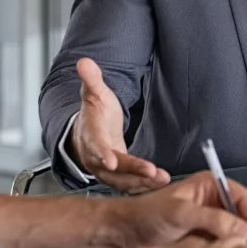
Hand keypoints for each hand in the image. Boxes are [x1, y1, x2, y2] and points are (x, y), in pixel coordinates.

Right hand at [70, 57, 169, 192]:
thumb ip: (91, 80)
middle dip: (132, 172)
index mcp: (91, 137)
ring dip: (142, 183)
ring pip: (123, 181)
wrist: (87, 133)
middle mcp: (97, 158)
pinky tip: (160, 184)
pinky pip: (130, 184)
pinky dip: (144, 186)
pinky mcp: (118, 176)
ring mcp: (107, 170)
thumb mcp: (93, 94)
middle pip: (114, 169)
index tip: (111, 161)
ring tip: (162, 180)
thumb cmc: (94, 114)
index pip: (96, 147)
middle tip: (152, 173)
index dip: (102, 154)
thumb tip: (84, 61)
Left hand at [110, 171, 246, 247]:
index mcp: (210, 185)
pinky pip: (223, 246)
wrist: (125, 235)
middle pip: (242, 215)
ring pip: (235, 232)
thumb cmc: (149, 215)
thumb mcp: (182, 212)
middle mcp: (213, 201)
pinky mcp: (203, 239)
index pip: (242, 197)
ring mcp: (209, 221)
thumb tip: (243, 231)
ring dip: (240, 245)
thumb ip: (213, 219)